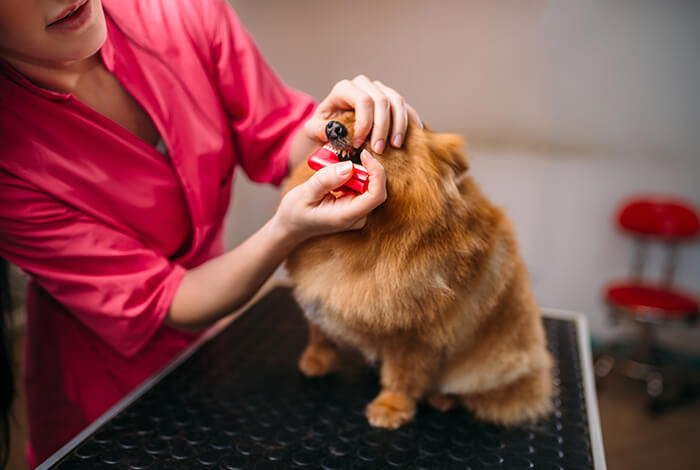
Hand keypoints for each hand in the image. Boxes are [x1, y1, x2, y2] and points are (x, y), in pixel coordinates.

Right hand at [275, 150, 386, 242]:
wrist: (292, 226)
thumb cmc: (295, 212)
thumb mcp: (305, 193)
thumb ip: (327, 179)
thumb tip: (349, 166)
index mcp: (347, 216)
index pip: (376, 195)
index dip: (376, 172)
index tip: (364, 154)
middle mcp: (357, 216)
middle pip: (374, 187)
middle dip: (361, 168)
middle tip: (339, 160)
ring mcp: (357, 212)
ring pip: (368, 185)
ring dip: (353, 172)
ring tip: (330, 170)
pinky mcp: (355, 206)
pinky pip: (361, 187)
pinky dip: (350, 176)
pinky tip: (334, 177)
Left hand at [303, 75, 421, 153]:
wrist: (331, 126)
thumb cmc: (322, 127)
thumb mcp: (313, 130)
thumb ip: (318, 129)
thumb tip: (330, 130)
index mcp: (344, 89)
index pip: (362, 100)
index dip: (364, 123)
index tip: (359, 143)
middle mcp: (363, 84)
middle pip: (381, 101)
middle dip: (382, 127)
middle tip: (378, 150)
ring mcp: (379, 89)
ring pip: (397, 101)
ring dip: (399, 125)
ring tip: (395, 146)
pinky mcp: (390, 99)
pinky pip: (405, 106)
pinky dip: (411, 120)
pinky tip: (414, 135)